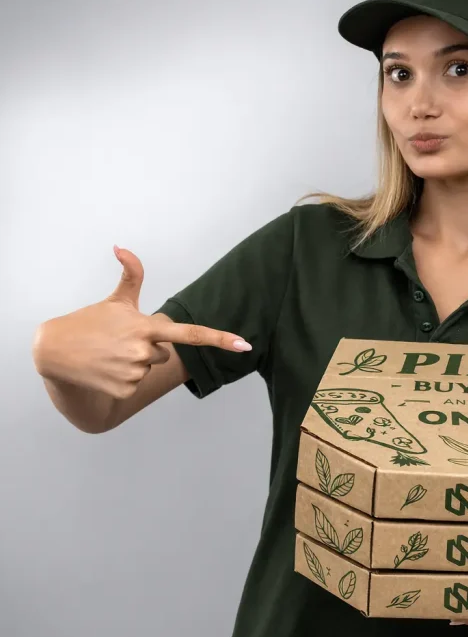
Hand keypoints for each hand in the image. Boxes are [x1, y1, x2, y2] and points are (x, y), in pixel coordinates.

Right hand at [32, 246, 250, 399]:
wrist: (54, 350)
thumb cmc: (90, 322)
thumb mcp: (115, 300)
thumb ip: (131, 273)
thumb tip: (121, 246)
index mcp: (146, 327)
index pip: (190, 333)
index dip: (220, 338)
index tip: (244, 345)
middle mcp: (143, 351)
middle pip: (165, 353)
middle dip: (149, 348)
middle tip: (121, 341)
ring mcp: (133, 372)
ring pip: (150, 369)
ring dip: (135, 363)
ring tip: (110, 353)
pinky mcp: (123, 390)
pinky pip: (135, 385)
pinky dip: (122, 379)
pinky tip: (105, 369)